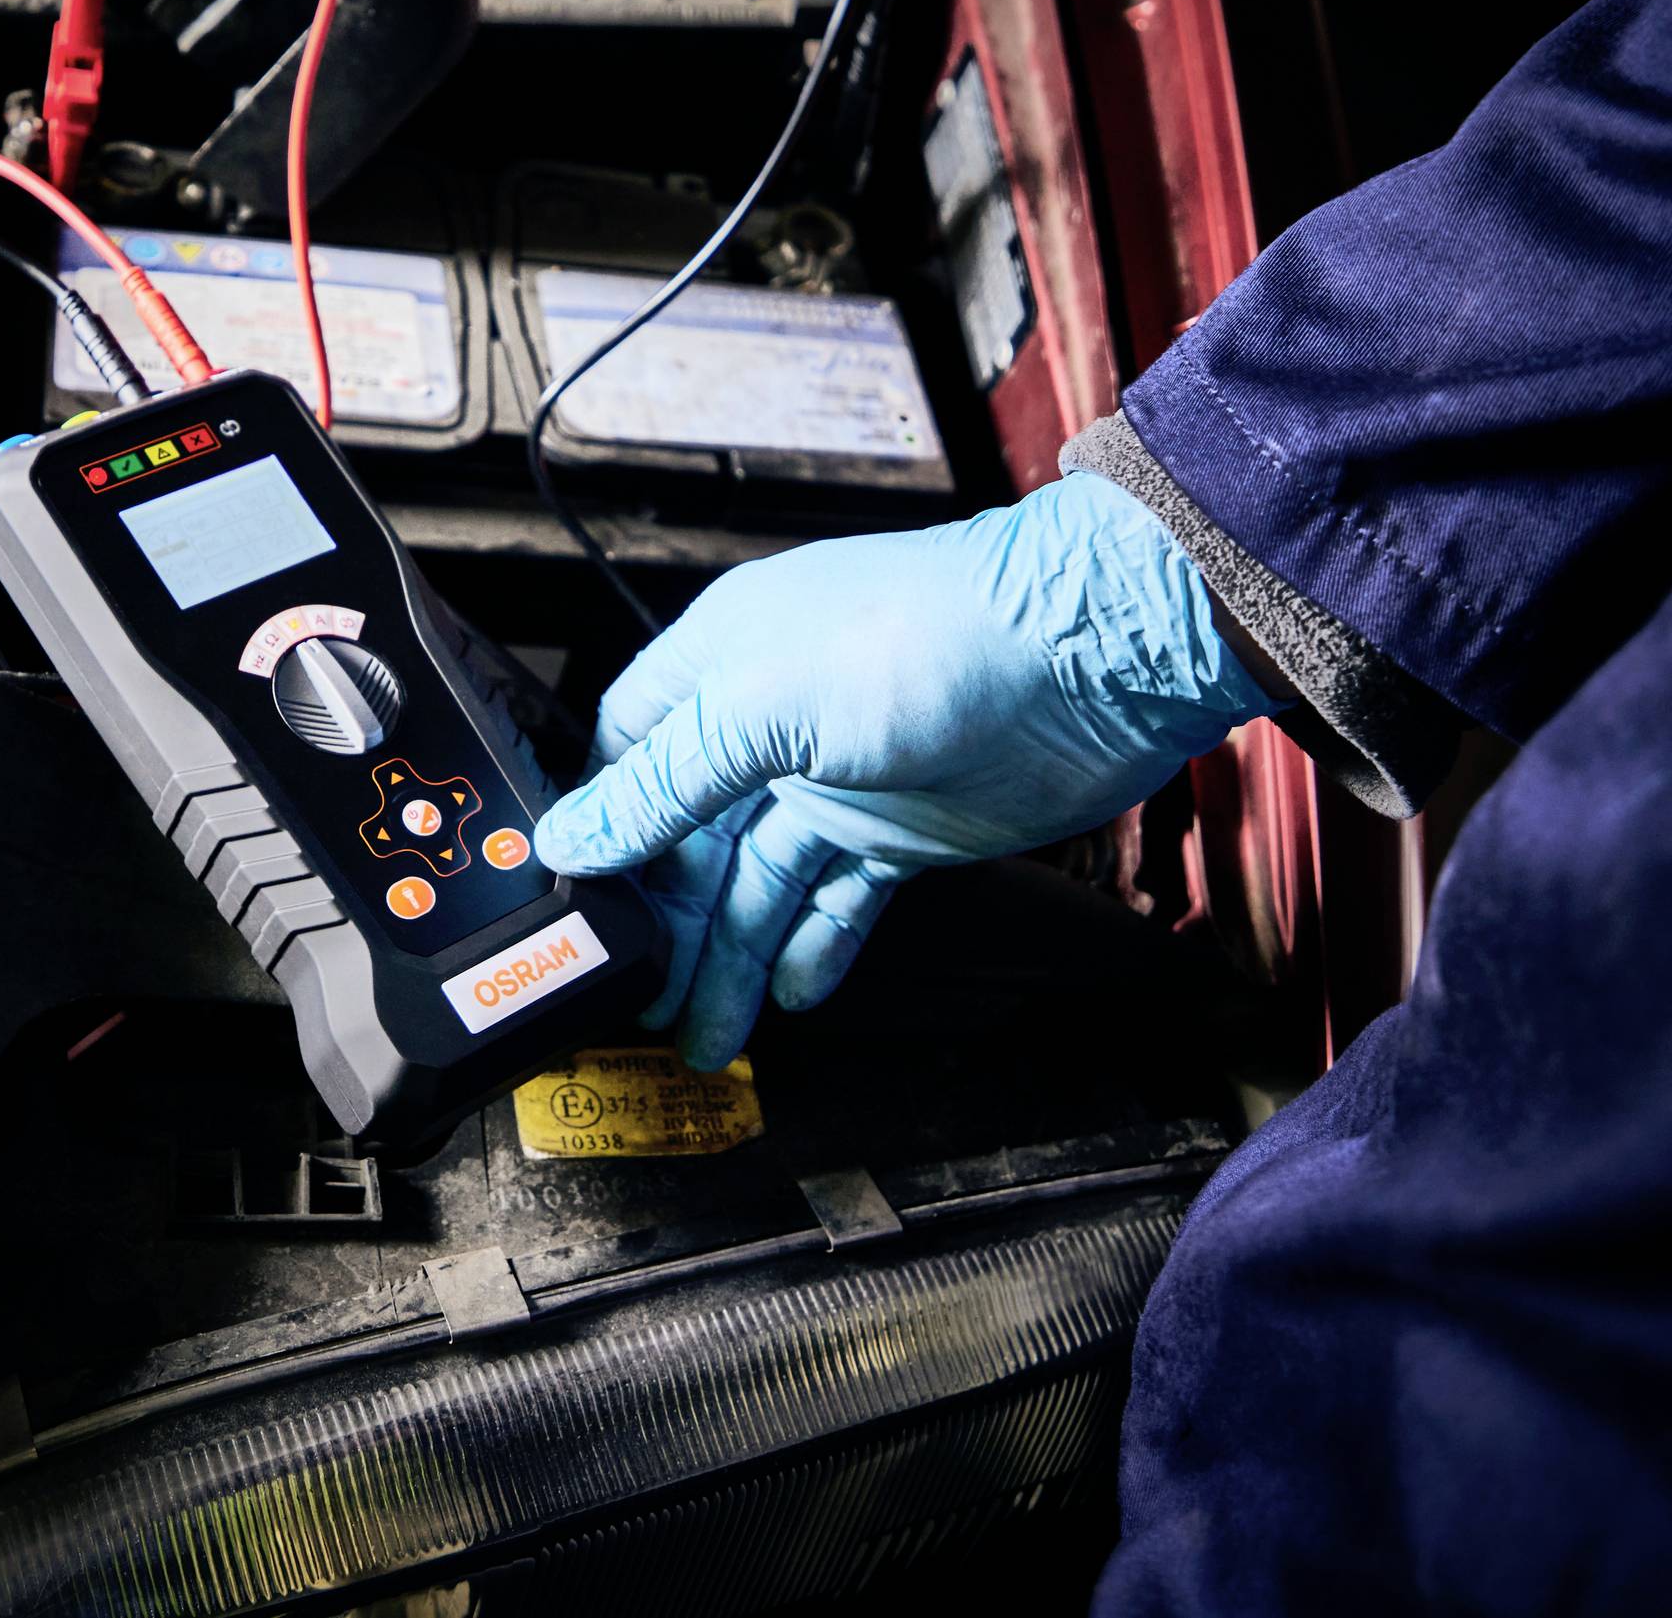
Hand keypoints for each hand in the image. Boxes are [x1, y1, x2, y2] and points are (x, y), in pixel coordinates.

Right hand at [533, 472, 1275, 1067]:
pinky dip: (814, 946)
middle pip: (690, 837)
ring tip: (706, 1035)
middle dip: (666, 920)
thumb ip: (667, 782)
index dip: (605, 825)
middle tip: (643, 999)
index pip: (631, 751)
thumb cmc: (933, 637)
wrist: (1093, 655)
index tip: (580, 905)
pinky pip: (838, 899)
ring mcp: (838, 779)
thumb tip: (578, 835)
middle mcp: (771, 721)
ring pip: (760, 882)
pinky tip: (792, 993)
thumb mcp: (765, 707)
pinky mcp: (901, 830)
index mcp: (721, 664)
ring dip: (732, 956)